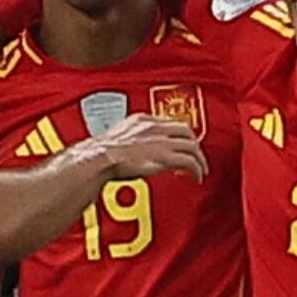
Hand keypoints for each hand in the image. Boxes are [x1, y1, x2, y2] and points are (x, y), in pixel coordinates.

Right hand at [79, 113, 207, 181]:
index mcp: (140, 119)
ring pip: (192, 146)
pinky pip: (189, 162)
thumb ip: (125, 142)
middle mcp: (154, 128)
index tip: (177, 142)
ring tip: (200, 170)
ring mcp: (161, 142)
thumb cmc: (97, 155)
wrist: (96, 160)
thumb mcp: (112, 140)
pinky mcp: (165, 158)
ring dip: (199, 159)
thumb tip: (124, 151)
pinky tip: (195, 177)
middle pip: (186, 130)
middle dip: (194, 143)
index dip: (176, 133)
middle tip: (196, 155)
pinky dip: (196, 169)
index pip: (168, 121)